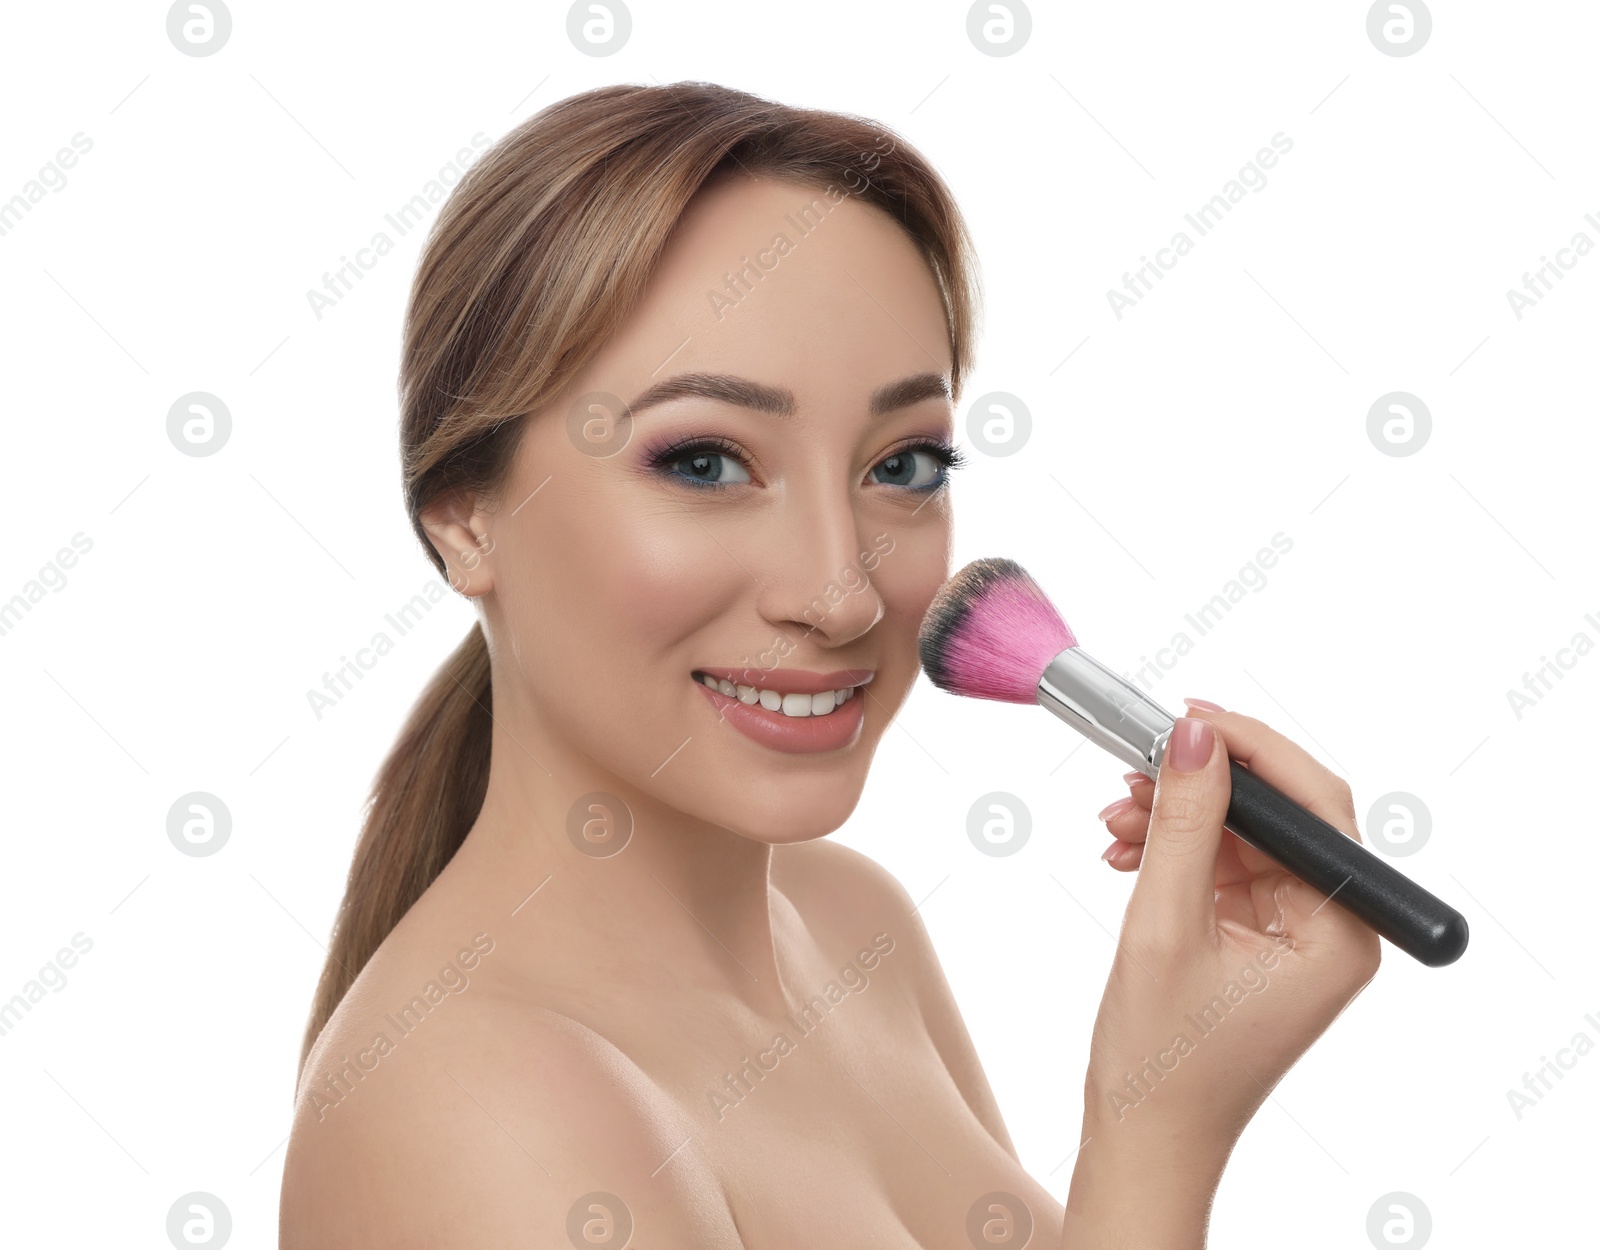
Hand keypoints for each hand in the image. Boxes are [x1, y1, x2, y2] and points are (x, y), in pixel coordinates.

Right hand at [1063, 701, 1380, 1245]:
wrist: (1144, 1136)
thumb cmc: (1163, 1061)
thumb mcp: (1164, 926)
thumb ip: (1183, 823)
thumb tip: (1193, 736)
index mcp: (1341, 934)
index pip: (1316, 804)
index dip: (1253, 748)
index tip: (1187, 718)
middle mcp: (1333, 928)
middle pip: (1278, 815)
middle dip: (1201, 786)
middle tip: (1134, 766)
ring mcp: (1296, 934)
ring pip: (1242, 835)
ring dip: (1176, 817)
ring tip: (1115, 820)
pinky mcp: (1259, 939)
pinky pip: (1222, 866)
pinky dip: (1173, 850)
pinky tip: (1125, 852)